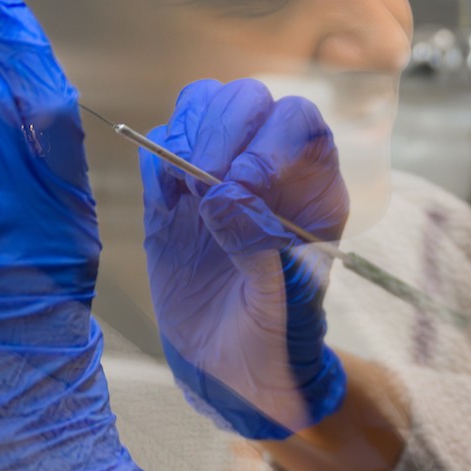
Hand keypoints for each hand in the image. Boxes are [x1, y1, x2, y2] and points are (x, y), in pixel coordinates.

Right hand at [143, 78, 349, 439]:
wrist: (235, 370)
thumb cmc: (275, 334)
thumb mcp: (279, 301)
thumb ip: (257, 247)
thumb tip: (222, 196)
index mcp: (313, 187)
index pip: (300, 122)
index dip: (270, 140)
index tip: (244, 186)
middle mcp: (268, 168)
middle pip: (248, 100)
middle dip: (223, 130)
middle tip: (204, 186)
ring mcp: (218, 174)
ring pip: (202, 108)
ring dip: (187, 136)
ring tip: (184, 194)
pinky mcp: (173, 194)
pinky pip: (159, 145)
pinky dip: (156, 161)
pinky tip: (167, 204)